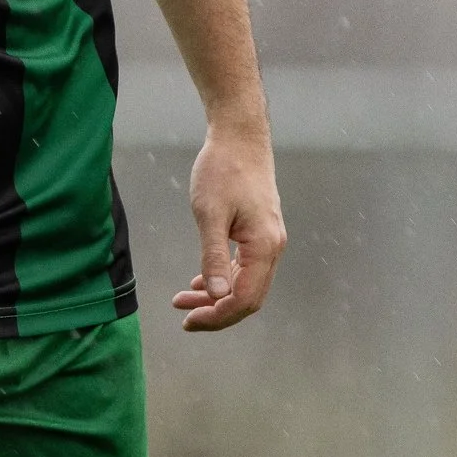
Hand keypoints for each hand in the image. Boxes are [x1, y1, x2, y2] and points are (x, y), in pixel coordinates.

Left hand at [173, 123, 283, 330]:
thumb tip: (217, 296)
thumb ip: (214, 257)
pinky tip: (202, 281)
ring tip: (184, 300)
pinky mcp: (259, 231)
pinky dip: (224, 278)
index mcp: (264, 247)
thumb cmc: (223, 170)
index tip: (189, 320)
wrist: (239, 136)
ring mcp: (268, 240)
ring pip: (246, 282)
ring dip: (217, 295)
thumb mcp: (210, 214)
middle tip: (184, 316)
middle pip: (248, 296)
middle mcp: (272, 248)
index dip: (218, 315)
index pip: (245, 299)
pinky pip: (244, 266)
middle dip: (216, 311)